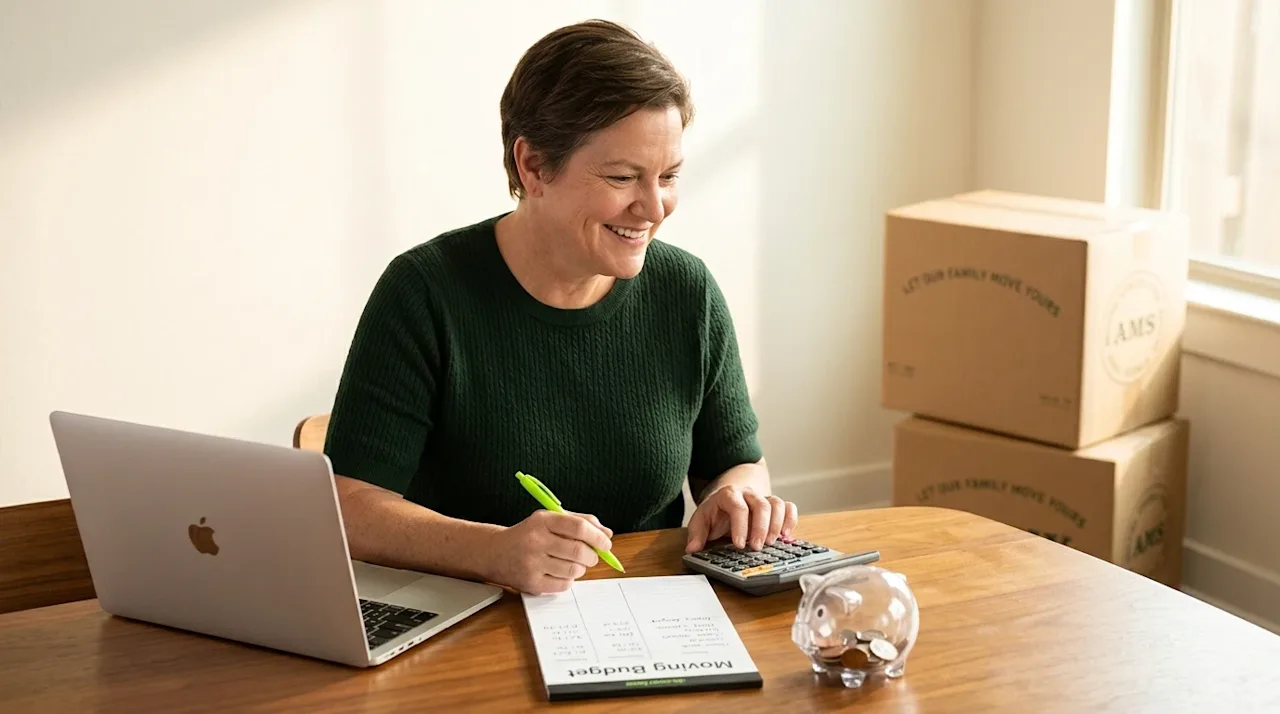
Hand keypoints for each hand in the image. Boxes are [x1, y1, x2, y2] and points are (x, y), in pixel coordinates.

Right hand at [485, 510, 613, 594]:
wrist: (495, 552)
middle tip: (593, 555)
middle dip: (593, 555)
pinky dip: (568, 579)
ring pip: (574, 570)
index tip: (606, 542)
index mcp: (542, 521)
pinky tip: (559, 572)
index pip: (578, 527)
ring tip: (573, 563)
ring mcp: (532, 564)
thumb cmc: (528, 535)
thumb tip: (606, 533)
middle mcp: (535, 541)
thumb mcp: (549, 520)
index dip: (597, 536)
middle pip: (579, 551)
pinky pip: (563, 585)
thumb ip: (579, 522)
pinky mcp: (531, 583)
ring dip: (581, 568)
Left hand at [685, 484, 797, 552]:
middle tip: (757, 547)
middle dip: (761, 528)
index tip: (739, 544)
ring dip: (777, 525)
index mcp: (729, 495)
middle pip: (761, 505)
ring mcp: (763, 497)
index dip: (740, 526)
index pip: (738, 507)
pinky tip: (786, 536)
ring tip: (772, 543)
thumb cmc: (715, 512)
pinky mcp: (775, 505)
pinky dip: (791, 520)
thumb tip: (692, 549)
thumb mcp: (701, 520)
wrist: (728, 497)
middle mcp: (748, 494)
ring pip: (777, 504)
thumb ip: (696, 534)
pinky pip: (789, 507)